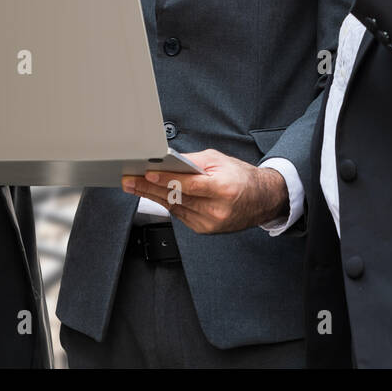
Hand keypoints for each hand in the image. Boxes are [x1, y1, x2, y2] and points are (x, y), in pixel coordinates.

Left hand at [122, 149, 288, 232]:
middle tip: (129, 180)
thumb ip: (193, 162)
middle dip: (149, 188)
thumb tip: (168, 161)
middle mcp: (217, 209)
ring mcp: (210, 223)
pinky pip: (180, 215)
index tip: (147, 174)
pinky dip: (167, 204)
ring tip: (134, 186)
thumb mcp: (220, 160)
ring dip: (152, 197)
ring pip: (174, 208)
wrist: (262, 200)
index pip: (188, 185)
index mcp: (223, 189)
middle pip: (176, 198)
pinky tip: (154, 196)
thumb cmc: (242, 177)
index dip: (166, 180)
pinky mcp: (205, 230)